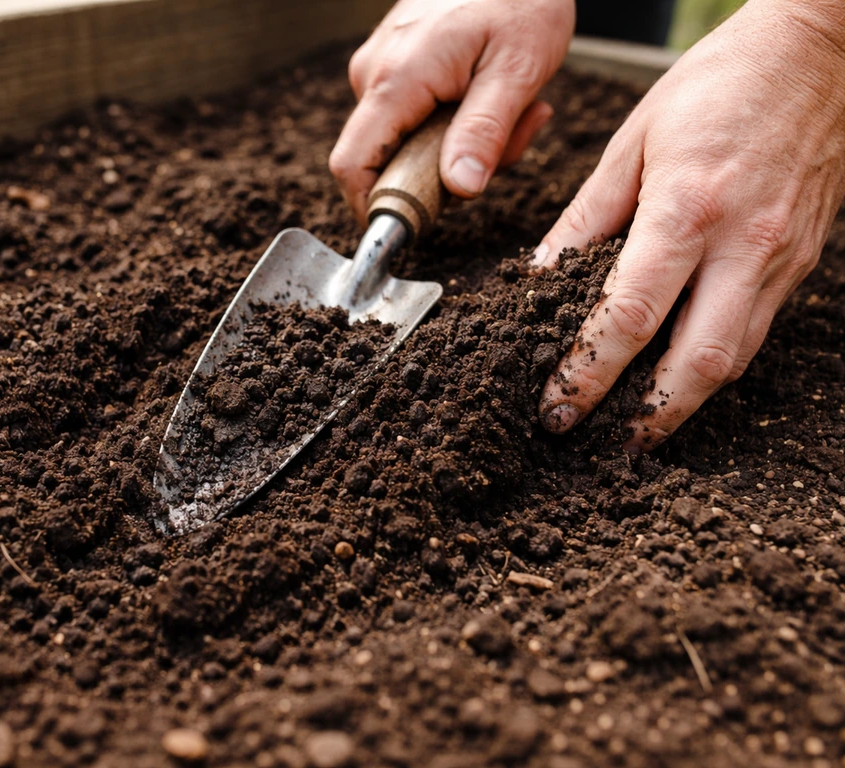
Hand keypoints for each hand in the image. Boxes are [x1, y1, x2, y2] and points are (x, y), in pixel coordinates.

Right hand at [330, 0, 574, 225]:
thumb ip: (486, 131)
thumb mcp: (518, 69)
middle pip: (385, 161)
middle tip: (504, 148)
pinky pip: (412, 117)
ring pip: (403, 141)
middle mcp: (374, 74)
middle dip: (443, 175)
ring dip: (456, 147)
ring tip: (511, 111)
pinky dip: (453, 122)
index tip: (417, 224)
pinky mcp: (393, 64)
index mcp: (397, 79)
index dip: (375, 208)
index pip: (353, 167)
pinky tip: (489, 96)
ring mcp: (379, 67)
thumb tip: (460, 189)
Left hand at [533, 0, 844, 450]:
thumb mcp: (632, 143)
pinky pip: (754, 330)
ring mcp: (781, 259)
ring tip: (636, 427)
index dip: (588, 372)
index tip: (557, 404)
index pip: (628, 317)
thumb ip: (586, 218)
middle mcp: (743, 246)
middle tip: (600, 444)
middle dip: (645, 417)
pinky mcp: (802, 262)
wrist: (818, 52)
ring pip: (733, 359)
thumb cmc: (717, 85)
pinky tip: (679, 374)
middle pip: (695, 364)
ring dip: (682, 404)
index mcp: (687, 211)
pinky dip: (714, 364)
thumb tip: (543, 277)